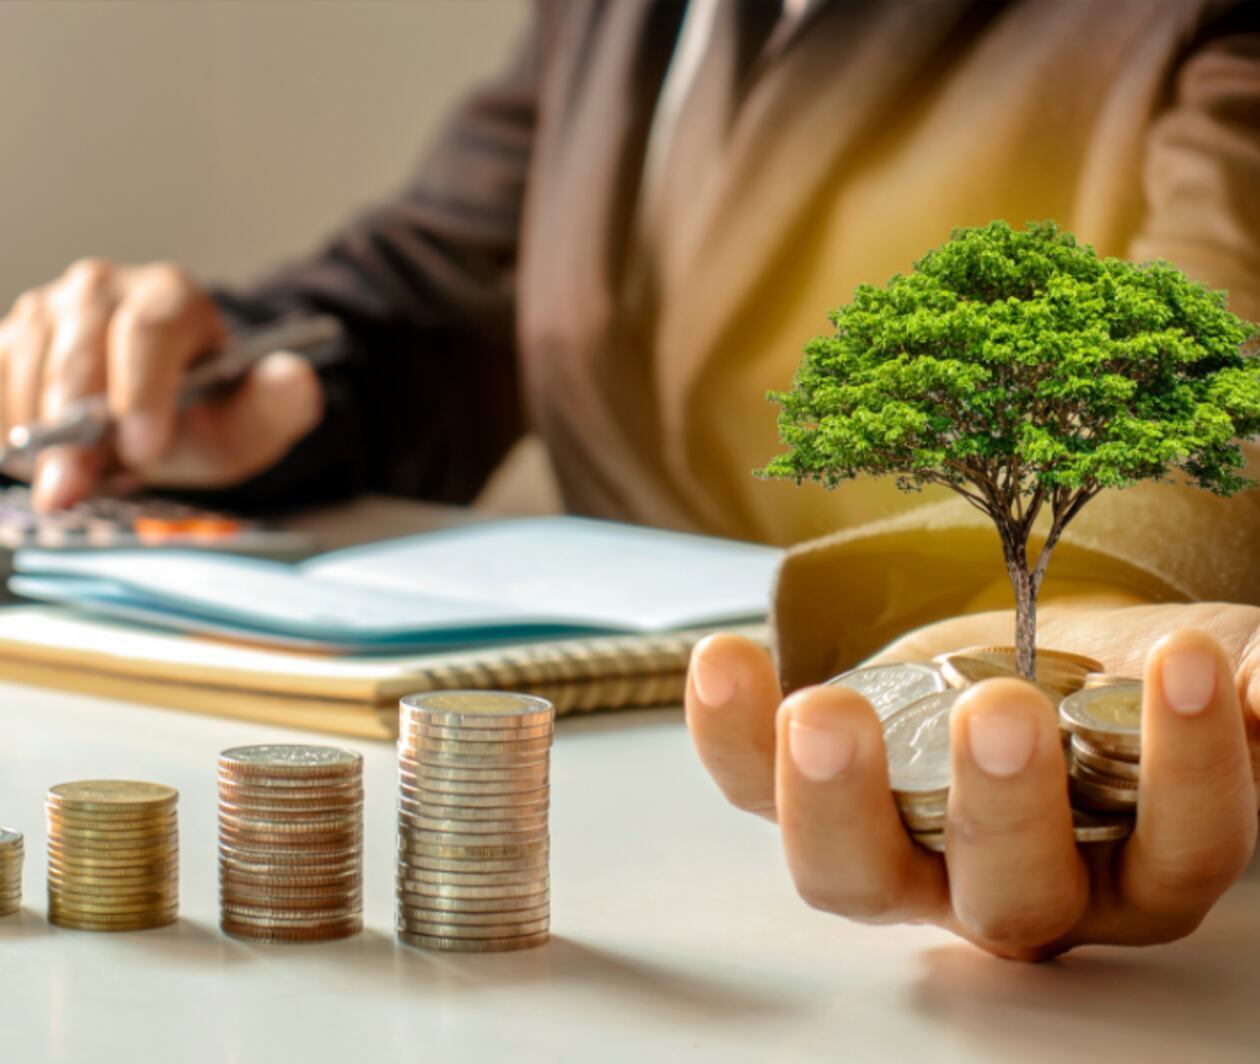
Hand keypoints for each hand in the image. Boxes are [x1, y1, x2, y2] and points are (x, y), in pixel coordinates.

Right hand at [0, 259, 323, 509]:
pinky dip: (6, 421)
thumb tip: (295, 378)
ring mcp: (49, 308)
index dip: (141, 392)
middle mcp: (104, 289)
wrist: (164, 413)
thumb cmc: (208, 414)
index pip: (149, 333)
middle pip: (78, 351)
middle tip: (73, 487)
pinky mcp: (10, 336)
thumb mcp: (252, 420)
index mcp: (172, 297)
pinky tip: (28, 458)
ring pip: (25, 362)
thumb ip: (279, 403)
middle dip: (73, 427)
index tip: (143, 449)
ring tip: (62, 478)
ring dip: (35, 429)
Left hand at [686, 602, 1259, 959]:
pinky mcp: (811, 797)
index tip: (1187, 665)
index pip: (1177, 852)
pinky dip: (728, 737)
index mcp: (1131, 865)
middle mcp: (1013, 886)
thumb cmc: (1122, 677)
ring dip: (832, 802)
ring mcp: (900, 851)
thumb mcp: (1213, 668)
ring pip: (855, 877)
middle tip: (1003, 711)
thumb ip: (1251, 688)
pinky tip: (726, 663)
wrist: (1023, 645)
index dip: (1192, 776)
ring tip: (825, 712)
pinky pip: (751, 792)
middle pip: (1006, 901)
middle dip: (1003, 813)